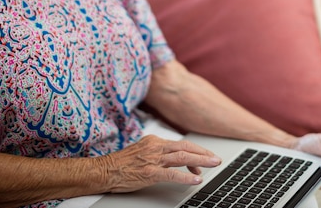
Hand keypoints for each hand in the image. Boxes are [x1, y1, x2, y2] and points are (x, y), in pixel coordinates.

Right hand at [99, 135, 221, 192]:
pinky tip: (196, 179)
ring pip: (182, 157)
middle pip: (185, 147)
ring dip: (201, 161)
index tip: (204, 157)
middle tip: (216, 159)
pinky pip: (172, 174)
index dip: (195, 151)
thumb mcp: (141, 151)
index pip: (180, 144)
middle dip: (203, 153)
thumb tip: (173, 159)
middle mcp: (155, 147)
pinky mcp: (149, 172)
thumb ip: (157, 153)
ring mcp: (153, 159)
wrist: (104, 170)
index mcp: (154, 141)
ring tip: (213, 164)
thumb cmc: (120, 164)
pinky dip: (186, 176)